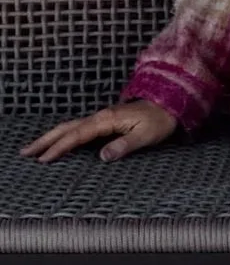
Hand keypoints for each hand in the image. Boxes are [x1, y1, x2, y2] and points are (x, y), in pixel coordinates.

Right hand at [18, 99, 178, 165]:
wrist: (168, 105)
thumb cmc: (159, 121)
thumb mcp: (146, 136)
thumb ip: (125, 145)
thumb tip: (103, 157)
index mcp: (107, 120)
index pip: (78, 135)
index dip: (60, 148)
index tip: (44, 159)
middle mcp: (100, 117)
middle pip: (66, 128)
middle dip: (45, 140)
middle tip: (25, 152)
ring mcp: (101, 118)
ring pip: (69, 127)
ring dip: (50, 137)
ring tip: (33, 149)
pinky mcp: (103, 122)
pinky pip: (77, 129)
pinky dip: (62, 135)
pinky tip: (56, 143)